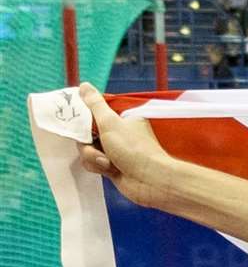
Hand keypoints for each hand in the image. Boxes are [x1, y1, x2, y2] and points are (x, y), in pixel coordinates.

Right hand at [75, 83, 174, 207]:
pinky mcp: (112, 167)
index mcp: (124, 119)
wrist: (150, 181)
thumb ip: (95, 105)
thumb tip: (84, 85)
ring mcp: (115, 151)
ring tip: (107, 162)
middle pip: (88, 133)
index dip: (84, 119)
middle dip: (88, 142)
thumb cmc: (134, 149)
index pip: (95, 113)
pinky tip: (109, 170)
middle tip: (96, 146)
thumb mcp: (111, 122)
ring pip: (88, 149)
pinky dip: (97, 166)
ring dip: (92, 156)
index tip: (79, 124)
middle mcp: (120, 134)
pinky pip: (93, 163)